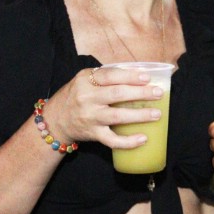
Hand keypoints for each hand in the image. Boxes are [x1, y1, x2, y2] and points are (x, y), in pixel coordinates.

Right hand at [42, 66, 164, 149]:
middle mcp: (86, 98)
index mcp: (85, 80)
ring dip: (139, 116)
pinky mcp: (92, 133)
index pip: (110, 75)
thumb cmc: (76, 96)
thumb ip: (106, 76)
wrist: (55, 120)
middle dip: (140, 93)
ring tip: (157, 114)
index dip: (130, 76)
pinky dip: (128, 142)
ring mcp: (90, 117)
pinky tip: (143, 138)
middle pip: (117, 94)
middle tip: (158, 93)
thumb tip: (138, 72)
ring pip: (117, 117)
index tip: (147, 77)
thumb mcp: (85, 80)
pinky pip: (112, 140)